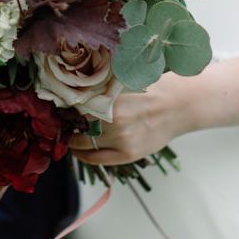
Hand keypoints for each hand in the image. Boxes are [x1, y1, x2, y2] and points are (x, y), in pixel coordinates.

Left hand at [69, 72, 195, 165]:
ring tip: (67, 134)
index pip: (75, 106)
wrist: (180, 105)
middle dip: (66, 123)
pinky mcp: (128, 154)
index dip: (63, 107)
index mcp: (111, 98)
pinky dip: (83, 155)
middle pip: (76, 125)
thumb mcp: (124, 79)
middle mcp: (114, 120)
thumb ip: (101, 85)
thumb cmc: (153, 88)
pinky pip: (97, 159)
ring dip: (72, 140)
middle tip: (60, 121)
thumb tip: (74, 86)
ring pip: (83, 143)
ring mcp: (122, 139)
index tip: (57, 107)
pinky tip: (78, 150)